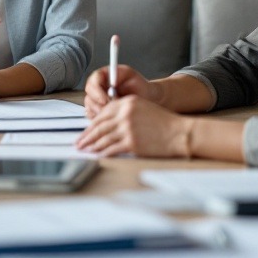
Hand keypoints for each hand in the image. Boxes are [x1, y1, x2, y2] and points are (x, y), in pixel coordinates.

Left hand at [76, 96, 190, 157]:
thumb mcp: (141, 108)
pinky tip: (98, 155)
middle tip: (79, 142)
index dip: (91, 124)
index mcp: (126, 103)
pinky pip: (112, 148)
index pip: (102, 113)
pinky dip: (103, 152)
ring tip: (85, 150)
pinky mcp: (131, 142)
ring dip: (92, 145)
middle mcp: (124, 114)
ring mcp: (127, 128)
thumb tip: (105, 123)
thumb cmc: (162, 122)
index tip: (85, 131)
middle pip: (99, 126)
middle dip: (87, 136)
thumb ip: (123, 112)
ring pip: (103, 138)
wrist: (178, 132)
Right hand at [84, 64, 163, 117]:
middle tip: (112, 110)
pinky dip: (102, 119)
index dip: (97, 91)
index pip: (93, 82)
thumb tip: (110, 85)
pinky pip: (94, 117)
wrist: (146, 98)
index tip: (106, 99)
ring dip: (101, 113)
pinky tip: (112, 118)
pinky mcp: (98, 111)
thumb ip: (118, 76)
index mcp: (102, 76)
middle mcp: (96, 88)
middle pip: (89, 96)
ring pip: (90, 108)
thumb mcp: (130, 74)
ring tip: (115, 114)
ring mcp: (96, 100)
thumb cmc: (139, 86)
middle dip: (99, 105)